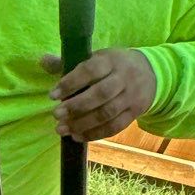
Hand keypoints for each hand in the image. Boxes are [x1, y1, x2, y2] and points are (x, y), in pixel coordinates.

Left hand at [42, 48, 156, 140]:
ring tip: (62, 129)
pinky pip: (115, 126)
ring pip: (107, 113)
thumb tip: (43, 60)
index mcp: (111, 60)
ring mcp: (131, 97)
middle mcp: (124, 78)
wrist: (151, 74)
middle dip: (76, 106)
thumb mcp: (96, 58)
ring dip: (83, 124)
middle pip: (100, 94)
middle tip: (56, 115)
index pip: (91, 70)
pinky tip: (77, 136)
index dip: (71, 83)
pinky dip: (95, 134)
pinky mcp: (134, 113)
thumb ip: (69, 62)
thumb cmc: (113, 66)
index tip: (52, 95)